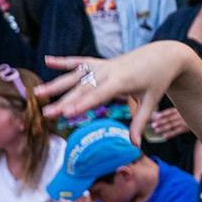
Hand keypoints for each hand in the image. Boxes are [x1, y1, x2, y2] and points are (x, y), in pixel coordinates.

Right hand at [37, 43, 190, 142]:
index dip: (82, 104)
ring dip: (57, 83)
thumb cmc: (158, 80)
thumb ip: (140, 122)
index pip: (99, 95)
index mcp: (122, 81)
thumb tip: (135, 145)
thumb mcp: (151, 101)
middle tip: (46, 113)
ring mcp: (104, 64)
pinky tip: (47, 61)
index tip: (66, 114)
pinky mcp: (102, 61)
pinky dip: (64, 61)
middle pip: (83, 88)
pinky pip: (80, 60)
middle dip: (64, 101)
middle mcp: (110, 71)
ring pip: (77, 75)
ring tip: (38, 93)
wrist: (164, 55)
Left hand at [149, 107, 189, 140]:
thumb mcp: (182, 109)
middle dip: (161, 122)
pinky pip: (177, 132)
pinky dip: (170, 134)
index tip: (156, 116)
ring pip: (172, 125)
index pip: (170, 111)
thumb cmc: (188, 113)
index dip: (163, 114)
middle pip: (170, 118)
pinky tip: (164, 136)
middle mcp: (183, 115)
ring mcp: (185, 122)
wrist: (200, 118)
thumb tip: (155, 114)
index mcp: (181, 109)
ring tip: (156, 130)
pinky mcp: (186, 129)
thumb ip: (171, 111)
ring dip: (164, 128)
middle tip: (153, 125)